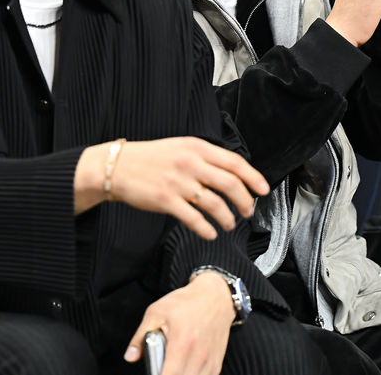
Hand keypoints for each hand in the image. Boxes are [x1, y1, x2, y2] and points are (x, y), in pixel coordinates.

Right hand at [74, 138, 268, 239]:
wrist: (116, 166)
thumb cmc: (151, 158)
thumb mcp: (181, 147)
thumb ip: (205, 157)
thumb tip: (232, 172)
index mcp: (197, 147)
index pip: (234, 162)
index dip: (253, 177)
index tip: (263, 190)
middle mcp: (190, 163)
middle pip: (230, 184)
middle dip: (244, 201)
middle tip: (248, 211)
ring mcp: (178, 182)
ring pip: (214, 203)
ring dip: (227, 217)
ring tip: (229, 224)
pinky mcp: (165, 200)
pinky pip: (194, 218)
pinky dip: (206, 229)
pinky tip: (210, 233)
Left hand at [124, 272, 235, 374]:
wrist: (216, 296)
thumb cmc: (187, 302)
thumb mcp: (156, 312)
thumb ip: (140, 336)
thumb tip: (131, 356)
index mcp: (181, 344)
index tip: (153, 372)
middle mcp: (198, 356)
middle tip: (160, 367)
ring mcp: (209, 361)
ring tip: (172, 366)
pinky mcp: (216, 363)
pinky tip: (184, 369)